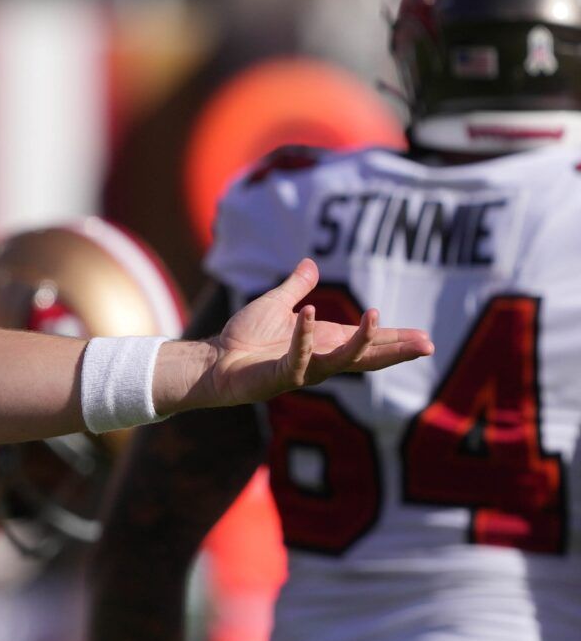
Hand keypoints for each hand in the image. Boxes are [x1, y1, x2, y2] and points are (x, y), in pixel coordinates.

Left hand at [179, 260, 432, 409]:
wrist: (213, 361)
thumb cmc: (244, 338)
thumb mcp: (275, 305)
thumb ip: (295, 287)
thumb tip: (310, 263)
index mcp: (324, 342)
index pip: (367, 342)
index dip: (394, 339)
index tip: (425, 337)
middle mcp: (320, 358)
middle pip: (366, 356)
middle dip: (395, 350)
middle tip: (427, 345)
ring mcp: (302, 370)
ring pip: (340, 360)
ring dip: (359, 341)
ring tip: (374, 316)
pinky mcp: (280, 376)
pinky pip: (297, 357)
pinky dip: (302, 337)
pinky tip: (307, 314)